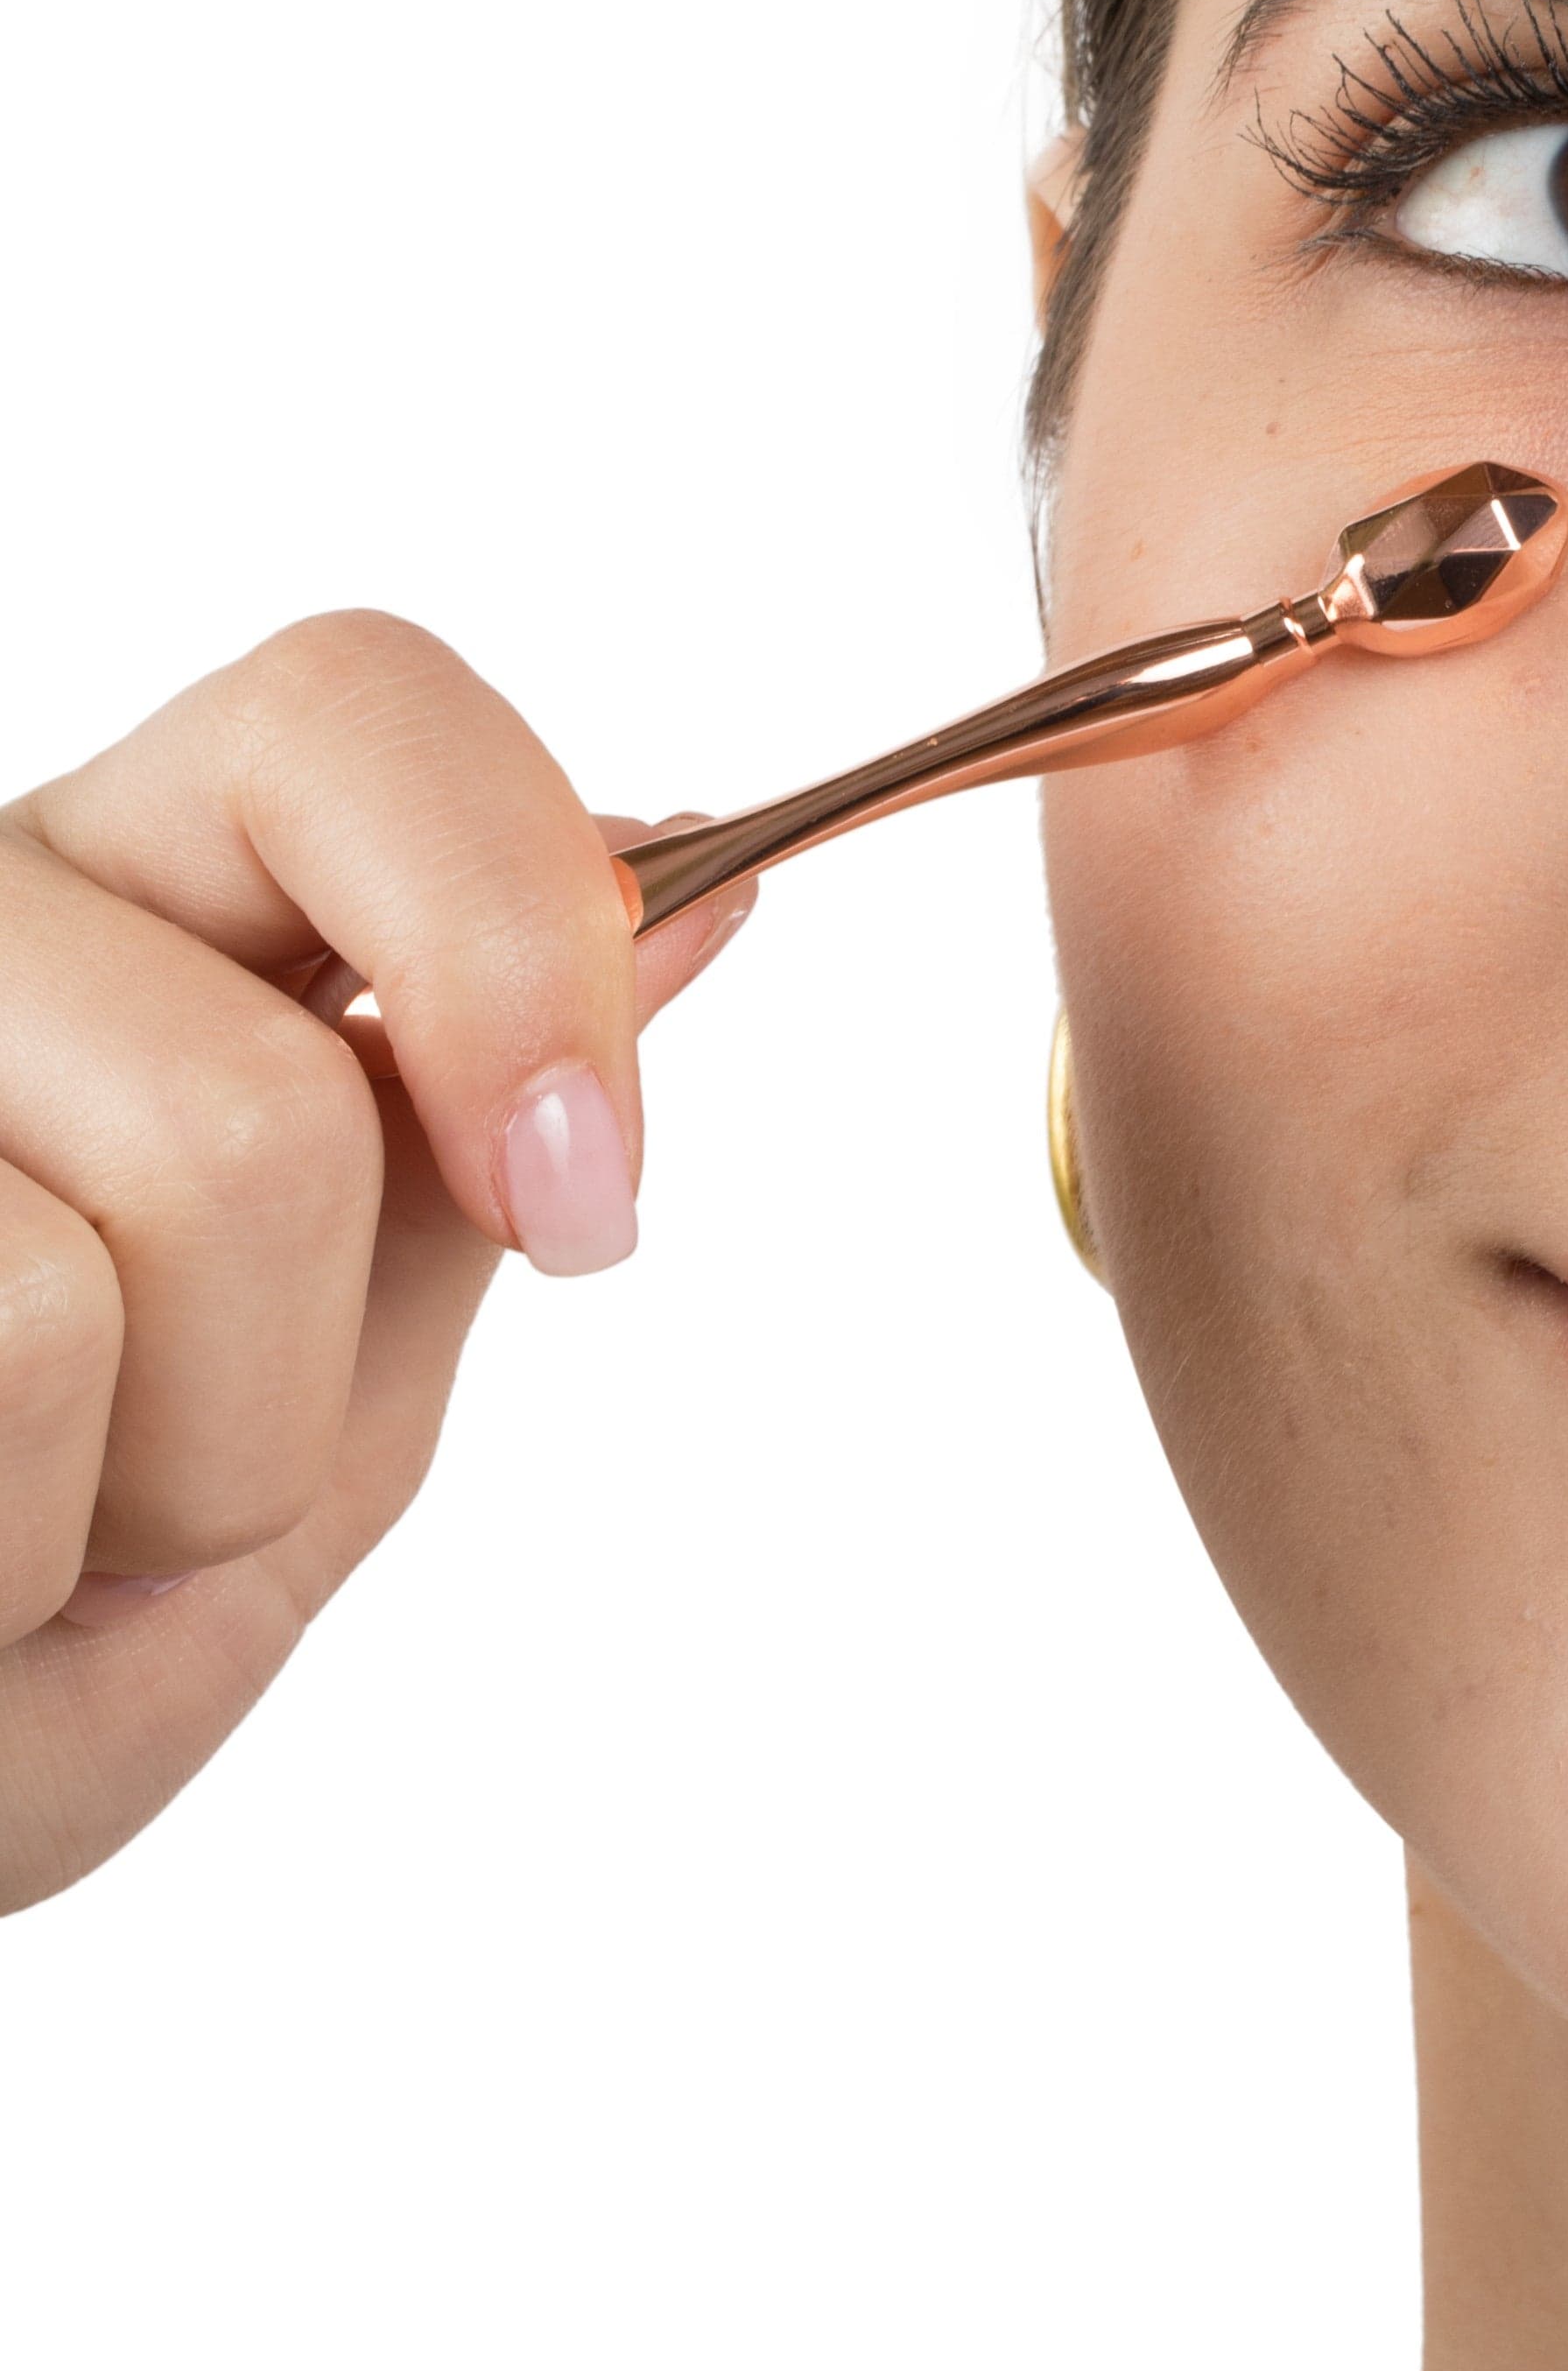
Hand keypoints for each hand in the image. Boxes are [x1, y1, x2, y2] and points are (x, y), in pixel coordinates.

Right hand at [0, 613, 748, 1909]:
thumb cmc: (30, 1658)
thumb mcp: (311, 1412)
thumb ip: (456, 1164)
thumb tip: (696, 892)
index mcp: (117, 908)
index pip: (356, 712)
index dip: (515, 927)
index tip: (585, 1199)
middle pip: (276, 1089)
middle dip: (283, 1386)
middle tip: (170, 1487)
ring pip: (119, 1250)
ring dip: (135, 1496)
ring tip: (16, 1545)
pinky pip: (16, 1336)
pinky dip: (8, 1552)